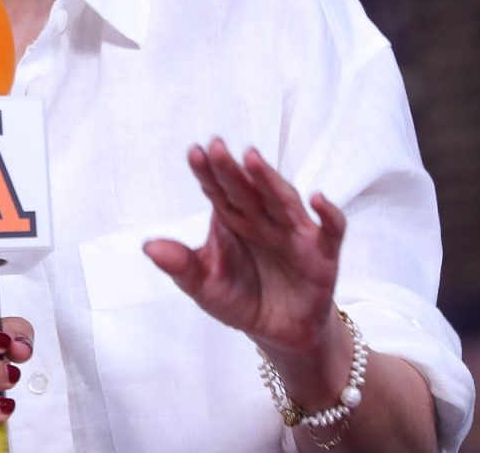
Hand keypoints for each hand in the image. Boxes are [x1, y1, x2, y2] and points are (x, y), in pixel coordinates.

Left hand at [143, 138, 344, 357]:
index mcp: (233, 219)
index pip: (218, 191)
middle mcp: (263, 219)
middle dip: (232, 169)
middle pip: (247, 189)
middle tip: (216, 146)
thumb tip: (148, 247)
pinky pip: (331, 230)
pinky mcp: (322, 255)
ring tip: (252, 158)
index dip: (207, 172)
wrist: (277, 332)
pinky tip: (317, 199)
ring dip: (269, 179)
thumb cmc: (240, 298)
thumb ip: (181, 266)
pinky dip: (328, 214)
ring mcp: (293, 233)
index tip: (194, 152)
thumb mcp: (205, 286)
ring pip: (282, 200)